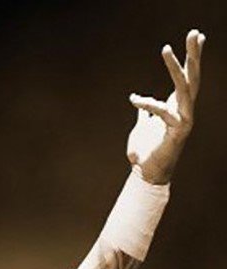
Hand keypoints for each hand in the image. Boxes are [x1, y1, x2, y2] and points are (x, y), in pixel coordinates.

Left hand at [127, 28, 204, 184]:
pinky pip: (163, 111)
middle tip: (195, 32)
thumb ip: (143, 112)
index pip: (187, 77)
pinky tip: (135, 99)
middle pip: (193, 77)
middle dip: (194, 54)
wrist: (145, 174)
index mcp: (177, 107)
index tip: (196, 36)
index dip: (191, 57)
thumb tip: (137, 100)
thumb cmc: (144, 152)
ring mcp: (184, 120)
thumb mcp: (141, 126)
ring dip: (175, 68)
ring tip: (166, 49)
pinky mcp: (177, 131)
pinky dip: (149, 104)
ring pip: (184, 88)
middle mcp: (184, 111)